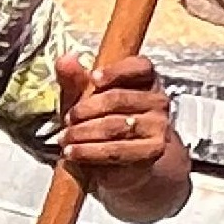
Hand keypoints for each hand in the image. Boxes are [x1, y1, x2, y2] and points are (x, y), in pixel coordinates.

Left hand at [55, 53, 175, 171]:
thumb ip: (75, 79)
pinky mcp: (153, 150)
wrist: (116, 163)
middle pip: (118, 99)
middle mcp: (158, 100)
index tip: (92, 79)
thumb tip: (65, 59)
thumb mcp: (83, 98)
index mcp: (146, 79)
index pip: (139, 67)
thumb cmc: (99, 122)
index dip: (115, 71)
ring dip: (82, 133)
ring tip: (64, 139)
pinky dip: (89, 152)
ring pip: (115, 126)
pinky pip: (117, 150)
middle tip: (67, 120)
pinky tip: (73, 152)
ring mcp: (159, 125)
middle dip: (85, 110)